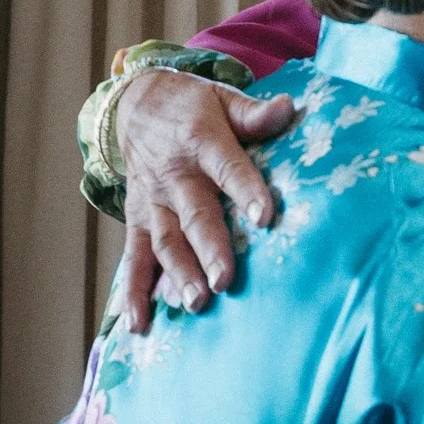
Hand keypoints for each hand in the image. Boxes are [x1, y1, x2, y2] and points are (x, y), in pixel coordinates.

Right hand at [113, 70, 295, 330]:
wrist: (136, 104)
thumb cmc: (193, 106)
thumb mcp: (223, 99)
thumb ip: (254, 114)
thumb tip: (290, 107)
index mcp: (201, 141)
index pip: (228, 167)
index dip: (246, 190)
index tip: (265, 217)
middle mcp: (174, 175)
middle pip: (194, 215)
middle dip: (209, 249)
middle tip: (226, 281)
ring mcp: (153, 201)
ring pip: (165, 241)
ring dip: (178, 274)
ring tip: (196, 303)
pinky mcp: (138, 220)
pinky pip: (133, 258)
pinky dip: (133, 292)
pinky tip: (138, 324)